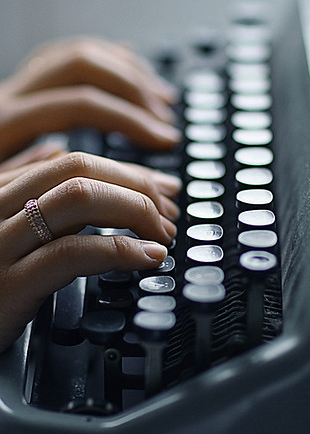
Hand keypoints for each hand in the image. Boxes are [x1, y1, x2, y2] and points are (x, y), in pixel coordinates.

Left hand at [0, 37, 180, 160]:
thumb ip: (30, 177)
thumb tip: (72, 160)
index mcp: (4, 120)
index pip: (80, 104)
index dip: (129, 121)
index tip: (163, 142)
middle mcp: (11, 92)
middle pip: (82, 65)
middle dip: (133, 90)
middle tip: (165, 121)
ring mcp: (18, 85)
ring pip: (78, 53)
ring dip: (126, 72)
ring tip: (161, 99)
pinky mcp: (25, 89)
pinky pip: (70, 59)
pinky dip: (107, 62)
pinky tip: (132, 75)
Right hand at [0, 151, 180, 352]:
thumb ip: (22, 185)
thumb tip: (56, 149)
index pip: (74, 161)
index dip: (127, 172)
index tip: (162, 189)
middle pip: (80, 171)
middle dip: (138, 186)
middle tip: (169, 212)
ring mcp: (0, 243)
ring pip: (79, 199)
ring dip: (136, 211)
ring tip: (163, 233)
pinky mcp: (8, 284)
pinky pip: (74, 253)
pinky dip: (121, 250)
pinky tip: (148, 257)